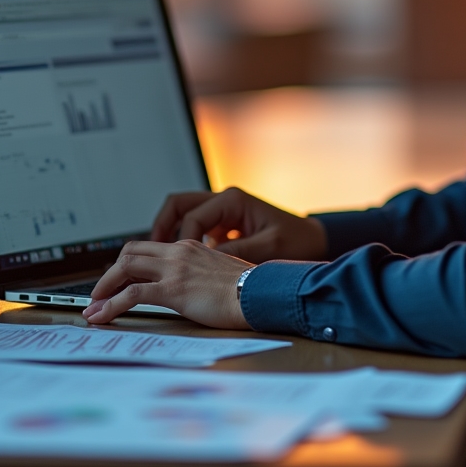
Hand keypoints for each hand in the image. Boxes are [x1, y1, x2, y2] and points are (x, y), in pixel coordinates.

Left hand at [82, 240, 250, 328]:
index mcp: (190, 247)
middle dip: (110, 273)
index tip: (119, 281)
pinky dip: (111, 305)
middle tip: (100, 293)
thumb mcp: (219, 274)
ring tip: (93, 307)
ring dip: (104, 288)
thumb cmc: (247, 289)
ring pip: (125, 267)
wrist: (260, 293)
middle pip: (130, 252)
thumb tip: (190, 289)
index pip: (148, 248)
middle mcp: (179, 252)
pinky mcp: (173, 290)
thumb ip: (200, 275)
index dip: (128, 264)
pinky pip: (132, 294)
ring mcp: (175, 269)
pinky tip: (102, 317)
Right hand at [151, 187, 327, 263]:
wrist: (315, 240)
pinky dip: (184, 243)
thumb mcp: (268, 248)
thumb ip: (236, 253)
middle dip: (161, 227)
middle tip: (150, 252)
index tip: (174, 262)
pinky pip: (195, 229)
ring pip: (183, 215)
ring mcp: (223, 213)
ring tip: (160, 261)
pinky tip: (182, 266)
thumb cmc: (297, 241)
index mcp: (233, 200)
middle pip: (178, 205)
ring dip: (170, 235)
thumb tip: (206, 261)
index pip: (191, 216)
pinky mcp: (225, 226)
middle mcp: (224, 202)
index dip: (179, 240)